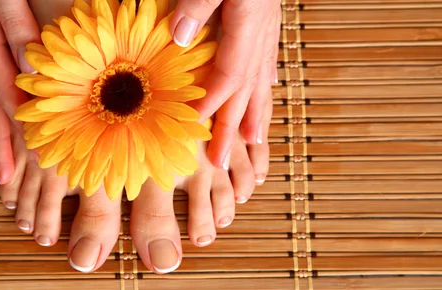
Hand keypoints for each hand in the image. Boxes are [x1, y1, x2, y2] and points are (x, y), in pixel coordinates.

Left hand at [170, 0, 280, 173]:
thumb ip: (199, 3)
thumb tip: (180, 38)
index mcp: (248, 24)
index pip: (228, 77)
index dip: (210, 107)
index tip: (193, 133)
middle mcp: (262, 34)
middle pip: (247, 90)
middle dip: (232, 128)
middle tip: (221, 161)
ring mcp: (268, 31)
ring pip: (262, 81)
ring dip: (255, 114)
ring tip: (252, 144)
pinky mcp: (268, 24)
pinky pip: (267, 63)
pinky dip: (265, 83)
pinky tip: (267, 92)